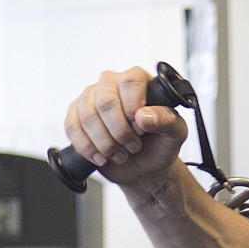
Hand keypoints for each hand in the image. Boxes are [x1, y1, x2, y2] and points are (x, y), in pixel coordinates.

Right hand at [63, 67, 187, 188]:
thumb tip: (144, 116)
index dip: (134, 108)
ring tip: (121, 154)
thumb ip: (167, 121)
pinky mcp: (75, 115)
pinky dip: (88, 148)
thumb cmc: (159, 145)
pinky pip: (72, 128)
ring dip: (106, 144)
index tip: (141, 128)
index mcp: (137, 80)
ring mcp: (90, 97)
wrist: (144, 167)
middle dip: (120, 132)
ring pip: (88, 117)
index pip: (130, 81)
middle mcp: (111, 83)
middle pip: (106, 102)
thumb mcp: (175, 134)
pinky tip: (102, 157)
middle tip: (133, 146)